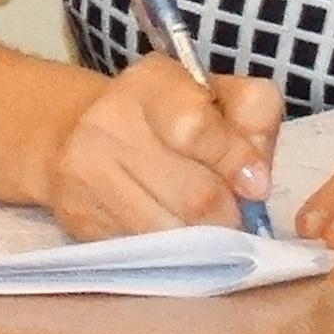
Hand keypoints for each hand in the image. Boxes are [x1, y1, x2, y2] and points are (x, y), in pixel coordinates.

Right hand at [44, 53, 285, 238]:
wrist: (80, 129)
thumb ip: (254, 121)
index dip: (234, 162)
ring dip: (200, 238)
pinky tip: (171, 232)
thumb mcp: (220, 94)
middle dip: (227, 213)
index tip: (257, 186)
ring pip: (166, 230)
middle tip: (237, 215)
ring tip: (206, 226)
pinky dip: (166, 250)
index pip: (195, 128)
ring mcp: (84, 172)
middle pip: (191, 194)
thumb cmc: (171, 111)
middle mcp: (108, 123)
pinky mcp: (76, 216)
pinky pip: (139, 248)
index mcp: (152, 83)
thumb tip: (256, 183)